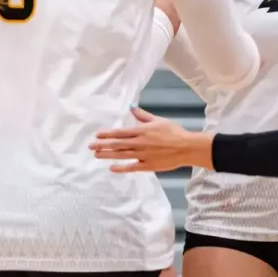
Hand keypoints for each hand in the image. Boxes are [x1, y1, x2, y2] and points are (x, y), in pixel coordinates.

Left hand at [91, 107, 212, 172]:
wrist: (186, 147)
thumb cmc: (174, 132)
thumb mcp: (158, 120)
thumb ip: (143, 115)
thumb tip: (131, 108)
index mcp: (141, 131)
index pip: (120, 132)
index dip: (107, 134)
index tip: (97, 134)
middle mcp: (139, 143)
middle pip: (117, 144)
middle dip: (102, 145)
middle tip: (91, 146)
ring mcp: (142, 155)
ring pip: (121, 155)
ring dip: (107, 155)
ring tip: (96, 155)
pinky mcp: (147, 166)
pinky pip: (131, 167)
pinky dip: (120, 168)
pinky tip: (111, 168)